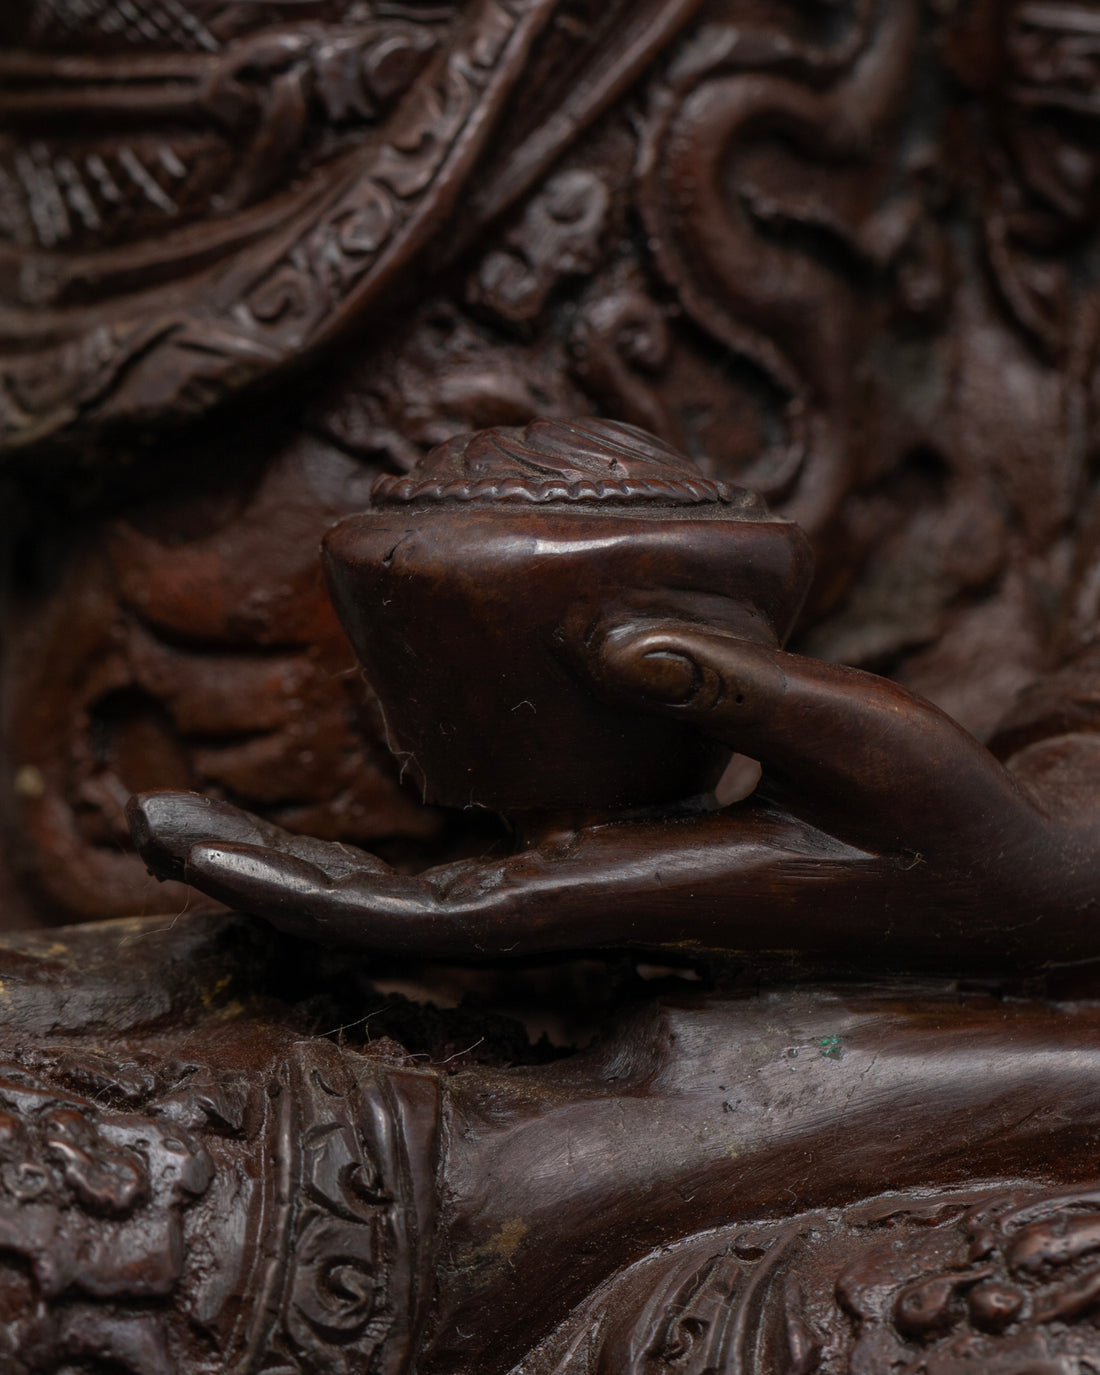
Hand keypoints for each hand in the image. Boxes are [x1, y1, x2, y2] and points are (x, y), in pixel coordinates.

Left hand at [129, 623, 1099, 968]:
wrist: (999, 894)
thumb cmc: (945, 823)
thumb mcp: (866, 739)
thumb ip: (742, 683)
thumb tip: (614, 637)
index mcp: (633, 893)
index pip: (428, 916)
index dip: (300, 891)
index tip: (186, 848)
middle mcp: (600, 906)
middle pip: (394, 919)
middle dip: (269, 882)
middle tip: (151, 823)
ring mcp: (609, 890)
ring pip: (429, 893)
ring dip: (319, 862)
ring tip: (218, 814)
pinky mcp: (631, 860)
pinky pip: (487, 857)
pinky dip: (404, 836)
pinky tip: (366, 790)